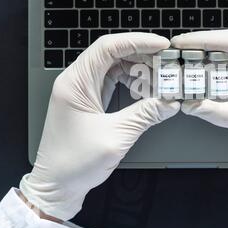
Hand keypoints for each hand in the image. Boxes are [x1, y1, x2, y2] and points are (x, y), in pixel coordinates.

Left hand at [20, 33, 179, 220]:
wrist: (56, 186)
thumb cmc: (75, 164)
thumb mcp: (116, 136)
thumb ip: (145, 114)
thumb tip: (171, 102)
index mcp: (75, 83)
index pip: (108, 47)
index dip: (137, 42)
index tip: (162, 45)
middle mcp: (76, 82)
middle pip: (113, 55)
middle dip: (142, 57)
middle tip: (166, 64)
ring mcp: (82, 92)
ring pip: (114, 68)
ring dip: (138, 72)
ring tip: (159, 82)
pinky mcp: (88, 102)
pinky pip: (112, 83)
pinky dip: (131, 85)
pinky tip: (146, 93)